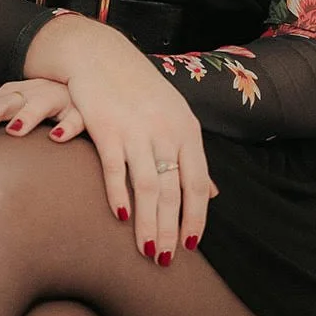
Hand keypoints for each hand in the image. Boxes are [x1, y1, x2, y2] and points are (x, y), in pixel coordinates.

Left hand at [0, 78, 84, 155]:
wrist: (88, 82)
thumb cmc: (46, 105)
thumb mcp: (16, 112)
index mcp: (9, 95)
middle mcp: (29, 93)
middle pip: (0, 105)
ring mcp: (55, 98)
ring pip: (39, 104)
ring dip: (27, 116)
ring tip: (13, 132)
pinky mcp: (82, 108)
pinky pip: (77, 117)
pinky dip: (68, 126)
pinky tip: (58, 137)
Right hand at [64, 33, 218, 265]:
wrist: (100, 54)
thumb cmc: (140, 90)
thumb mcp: (175, 117)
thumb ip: (191, 156)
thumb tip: (214, 194)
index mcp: (186, 130)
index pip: (197, 183)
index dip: (195, 217)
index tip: (190, 246)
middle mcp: (165, 131)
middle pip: (173, 191)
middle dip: (170, 230)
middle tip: (166, 261)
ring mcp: (136, 129)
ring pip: (147, 187)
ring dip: (148, 223)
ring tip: (146, 251)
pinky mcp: (106, 127)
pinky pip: (115, 169)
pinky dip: (118, 196)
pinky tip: (120, 217)